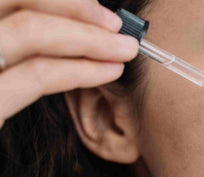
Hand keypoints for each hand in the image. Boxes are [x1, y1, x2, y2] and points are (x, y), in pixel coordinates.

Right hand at [0, 0, 138, 128]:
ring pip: (31, 32)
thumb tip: (70, 28)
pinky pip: (36, 76)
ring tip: (125, 49)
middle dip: (78, 9)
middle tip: (118, 28)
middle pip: (19, 1)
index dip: (61, 0)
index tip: (100, 13)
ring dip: (90, 38)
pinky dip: (79, 70)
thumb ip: (21, 49)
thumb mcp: (2, 67)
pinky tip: (109, 71)